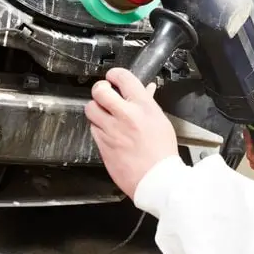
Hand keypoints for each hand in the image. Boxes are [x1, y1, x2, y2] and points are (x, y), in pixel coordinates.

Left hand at [85, 68, 178, 198]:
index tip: (113, 77)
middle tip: (103, 92)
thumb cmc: (162, 153)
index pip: (123, 78)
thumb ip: (149, 103)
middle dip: (99, 88)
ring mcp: (111, 130)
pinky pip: (93, 129)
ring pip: (91, 109)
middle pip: (100, 90)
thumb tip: (146, 90)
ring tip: (104, 114)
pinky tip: (108, 132)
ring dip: (96, 109)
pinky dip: (98, 128)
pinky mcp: (102, 145)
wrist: (156, 179)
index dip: (115, 74)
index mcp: (143, 106)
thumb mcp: (161, 121)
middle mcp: (125, 115)